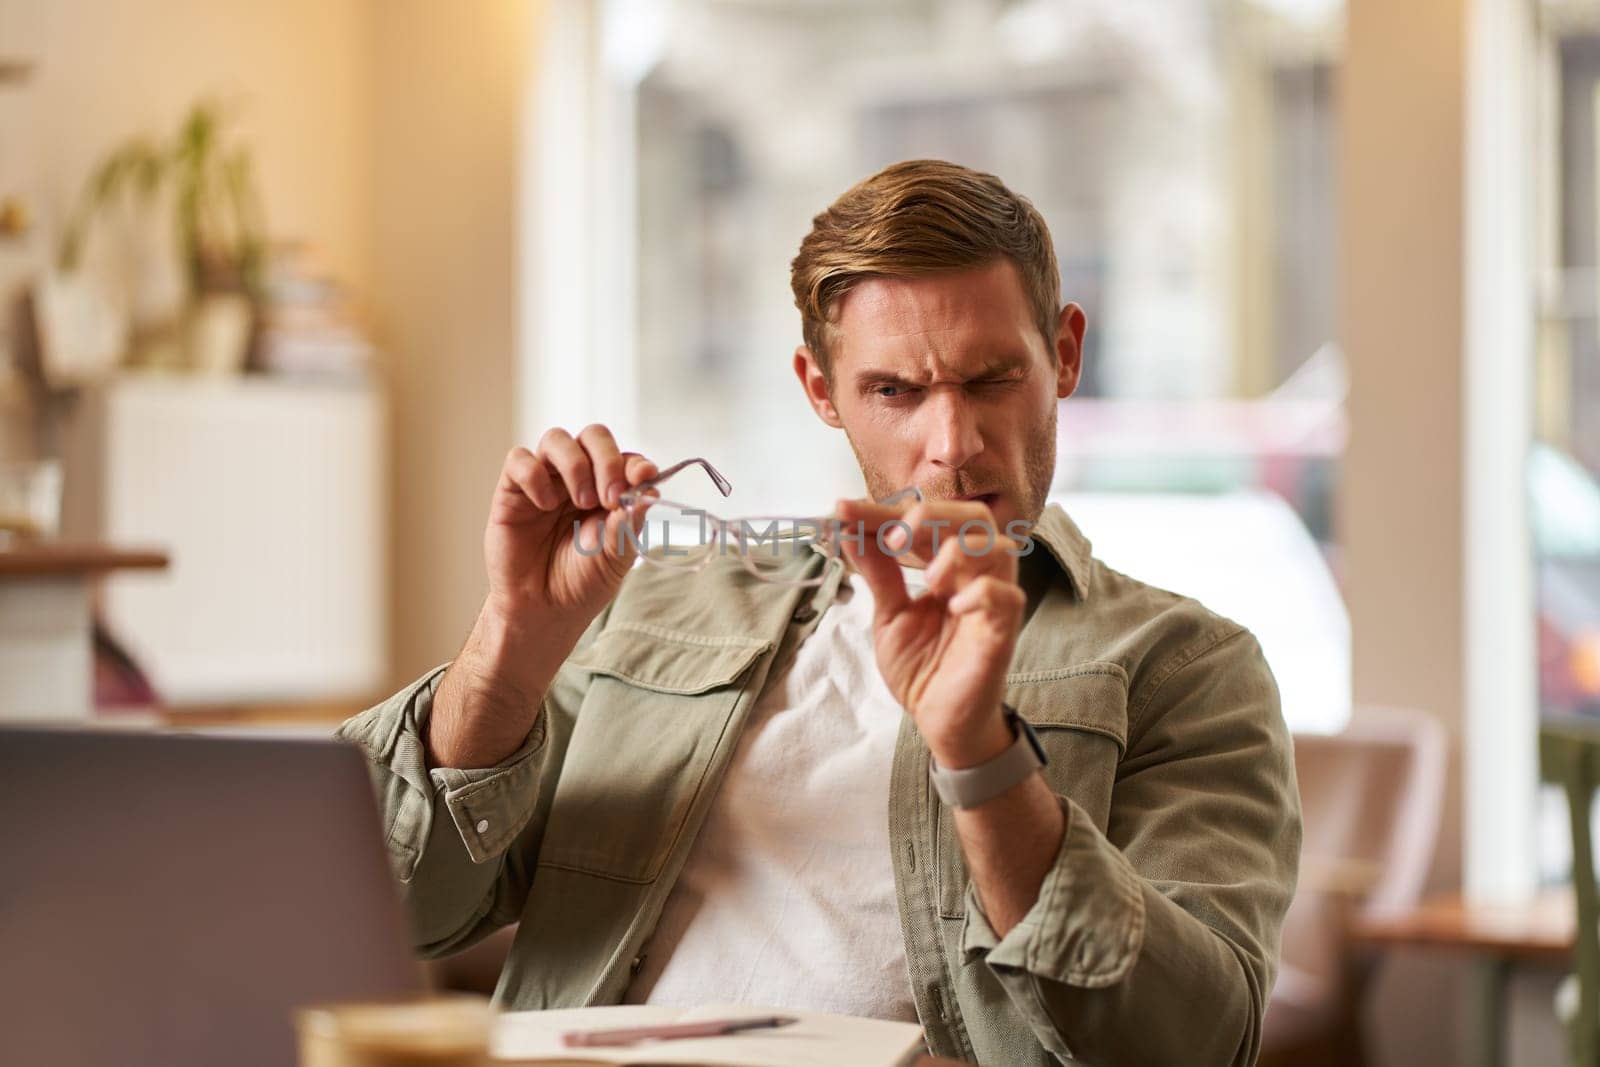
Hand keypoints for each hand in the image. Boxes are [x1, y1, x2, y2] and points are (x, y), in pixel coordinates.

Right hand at [485, 424, 657, 628]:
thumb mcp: (615, 558)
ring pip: (556, 439)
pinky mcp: (513, 490)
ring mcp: (546, 481)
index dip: (635, 463)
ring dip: (575, 465)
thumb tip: (649, 492)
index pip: (624, 458)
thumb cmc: (580, 583)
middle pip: (593, 437)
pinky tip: (544, 505)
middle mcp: (578, 479)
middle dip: (607, 459)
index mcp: (609, 491)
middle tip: (610, 496)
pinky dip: (535, 475)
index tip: (644, 476)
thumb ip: (629, 524)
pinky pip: (519, 459)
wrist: (542, 611)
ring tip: (582, 502)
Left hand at [836, 498, 1025, 768]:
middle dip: (932, 515)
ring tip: (927, 577)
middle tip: (893, 536)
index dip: (883, 512)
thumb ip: (878, 573)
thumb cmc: (922, 667)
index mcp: (948, 565)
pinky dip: (982, 592)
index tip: (844, 510)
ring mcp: (991, 602)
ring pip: (1000, 547)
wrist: (938, 721)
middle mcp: (974, 575)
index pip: (923, 522)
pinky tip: (953, 606)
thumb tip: (849, 528)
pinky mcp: (1002, 633)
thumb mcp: (889, 615)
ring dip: (959, 550)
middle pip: (973, 517)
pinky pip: (1007, 597)